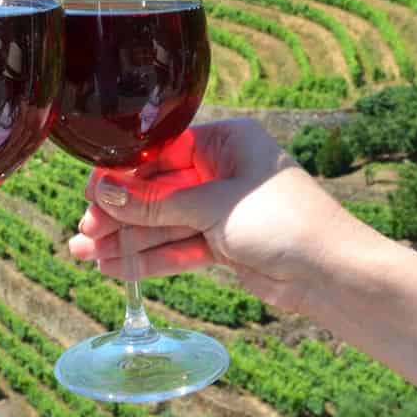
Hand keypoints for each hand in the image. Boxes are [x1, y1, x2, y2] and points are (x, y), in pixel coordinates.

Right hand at [68, 118, 355, 313]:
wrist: (333, 274)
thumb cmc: (284, 223)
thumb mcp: (212, 206)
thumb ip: (155, 204)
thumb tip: (102, 192)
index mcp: (227, 141)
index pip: (160, 152)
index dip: (122, 175)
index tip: (89, 192)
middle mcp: (223, 170)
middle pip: (157, 191)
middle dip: (119, 213)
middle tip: (84, 232)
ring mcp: (222, 209)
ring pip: (163, 223)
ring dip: (127, 240)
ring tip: (84, 255)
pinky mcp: (225, 244)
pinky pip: (179, 246)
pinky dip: (150, 258)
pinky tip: (115, 267)